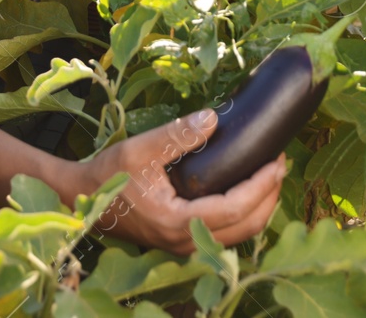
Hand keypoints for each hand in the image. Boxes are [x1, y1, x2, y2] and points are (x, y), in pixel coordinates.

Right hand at [80, 109, 285, 253]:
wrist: (84, 198)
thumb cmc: (109, 174)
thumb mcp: (140, 149)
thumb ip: (177, 135)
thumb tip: (213, 118)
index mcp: (176, 221)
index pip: (234, 208)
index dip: (261, 186)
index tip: (277, 161)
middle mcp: (185, 242)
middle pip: (246, 227)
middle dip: (270, 196)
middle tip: (280, 164)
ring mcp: (185, 246)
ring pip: (240, 236)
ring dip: (261, 208)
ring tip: (271, 176)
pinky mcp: (183, 242)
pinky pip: (227, 236)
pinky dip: (246, 216)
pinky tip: (249, 192)